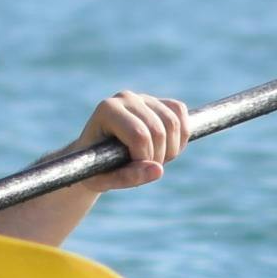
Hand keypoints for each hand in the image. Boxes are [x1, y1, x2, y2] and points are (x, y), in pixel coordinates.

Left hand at [74, 91, 190, 186]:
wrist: (95, 157)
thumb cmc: (95, 169)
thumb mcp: (104, 180)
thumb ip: (129, 177)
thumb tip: (159, 170)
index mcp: (107, 110)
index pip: (139, 135)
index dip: (144, 158)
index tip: (133, 171)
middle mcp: (126, 98)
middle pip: (159, 130)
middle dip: (158, 157)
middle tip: (144, 169)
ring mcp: (144, 98)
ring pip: (173, 123)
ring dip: (171, 150)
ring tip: (154, 160)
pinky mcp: (159, 101)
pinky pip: (180, 112)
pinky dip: (181, 136)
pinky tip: (166, 148)